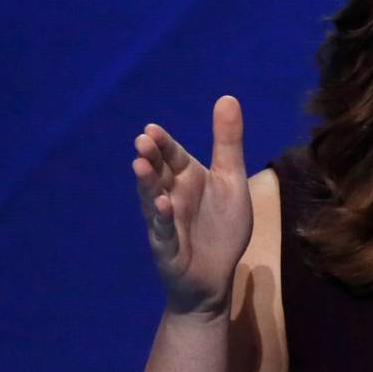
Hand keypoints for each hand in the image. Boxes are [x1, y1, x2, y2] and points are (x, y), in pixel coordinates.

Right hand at [132, 96, 253, 319]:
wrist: (217, 274)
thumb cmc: (221, 226)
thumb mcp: (231, 180)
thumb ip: (228, 142)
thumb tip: (227, 97)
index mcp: (186, 177)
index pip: (171, 154)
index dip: (163, 143)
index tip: (151, 129)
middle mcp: (171, 195)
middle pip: (157, 172)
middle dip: (150, 157)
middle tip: (142, 141)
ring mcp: (165, 221)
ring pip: (152, 199)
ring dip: (147, 184)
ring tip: (140, 166)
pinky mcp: (168, 247)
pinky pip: (163, 231)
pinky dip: (162, 219)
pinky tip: (163, 206)